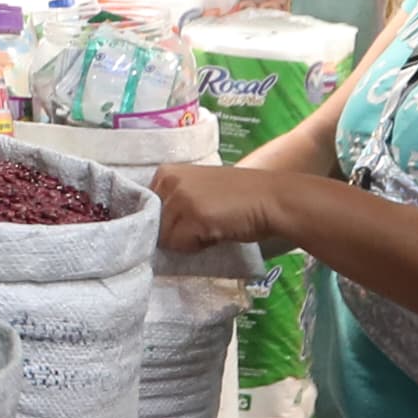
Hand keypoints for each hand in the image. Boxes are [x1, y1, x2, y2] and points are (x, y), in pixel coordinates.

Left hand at [151, 161, 299, 254]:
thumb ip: (173, 201)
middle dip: (177, 232)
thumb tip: (151, 230)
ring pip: (166, 238)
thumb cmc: (237, 198)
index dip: (167, 220)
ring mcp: (181, 197)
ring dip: (188, 240)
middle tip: (206, 222)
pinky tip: (217, 231)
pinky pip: (181, 245)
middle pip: (154, 225)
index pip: (145, 209)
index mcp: (166, 171)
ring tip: (212, 226)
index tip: (190, 217)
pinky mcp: (194, 216)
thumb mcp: (197, 190)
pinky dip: (198, 246)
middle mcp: (169, 181)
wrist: (271, 199)